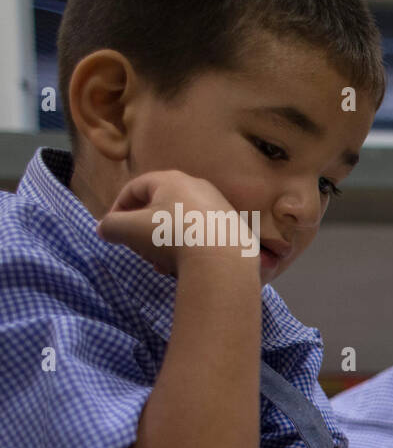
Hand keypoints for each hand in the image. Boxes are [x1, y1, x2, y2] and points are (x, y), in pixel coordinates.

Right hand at [96, 170, 247, 275]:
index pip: (135, 187)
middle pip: (160, 206)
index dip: (118, 207)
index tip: (112, 228)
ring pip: (181, 223)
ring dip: (164, 243)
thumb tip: (103, 228)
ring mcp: (220, 207)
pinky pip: (202, 235)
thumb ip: (111, 226)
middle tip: (138, 250)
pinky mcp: (233, 229)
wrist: (223, 260)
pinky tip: (183, 267)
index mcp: (172, 180)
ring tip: (160, 264)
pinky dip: (187, 248)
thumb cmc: (171, 236)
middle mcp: (198, 187)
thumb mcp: (130, 230)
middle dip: (144, 230)